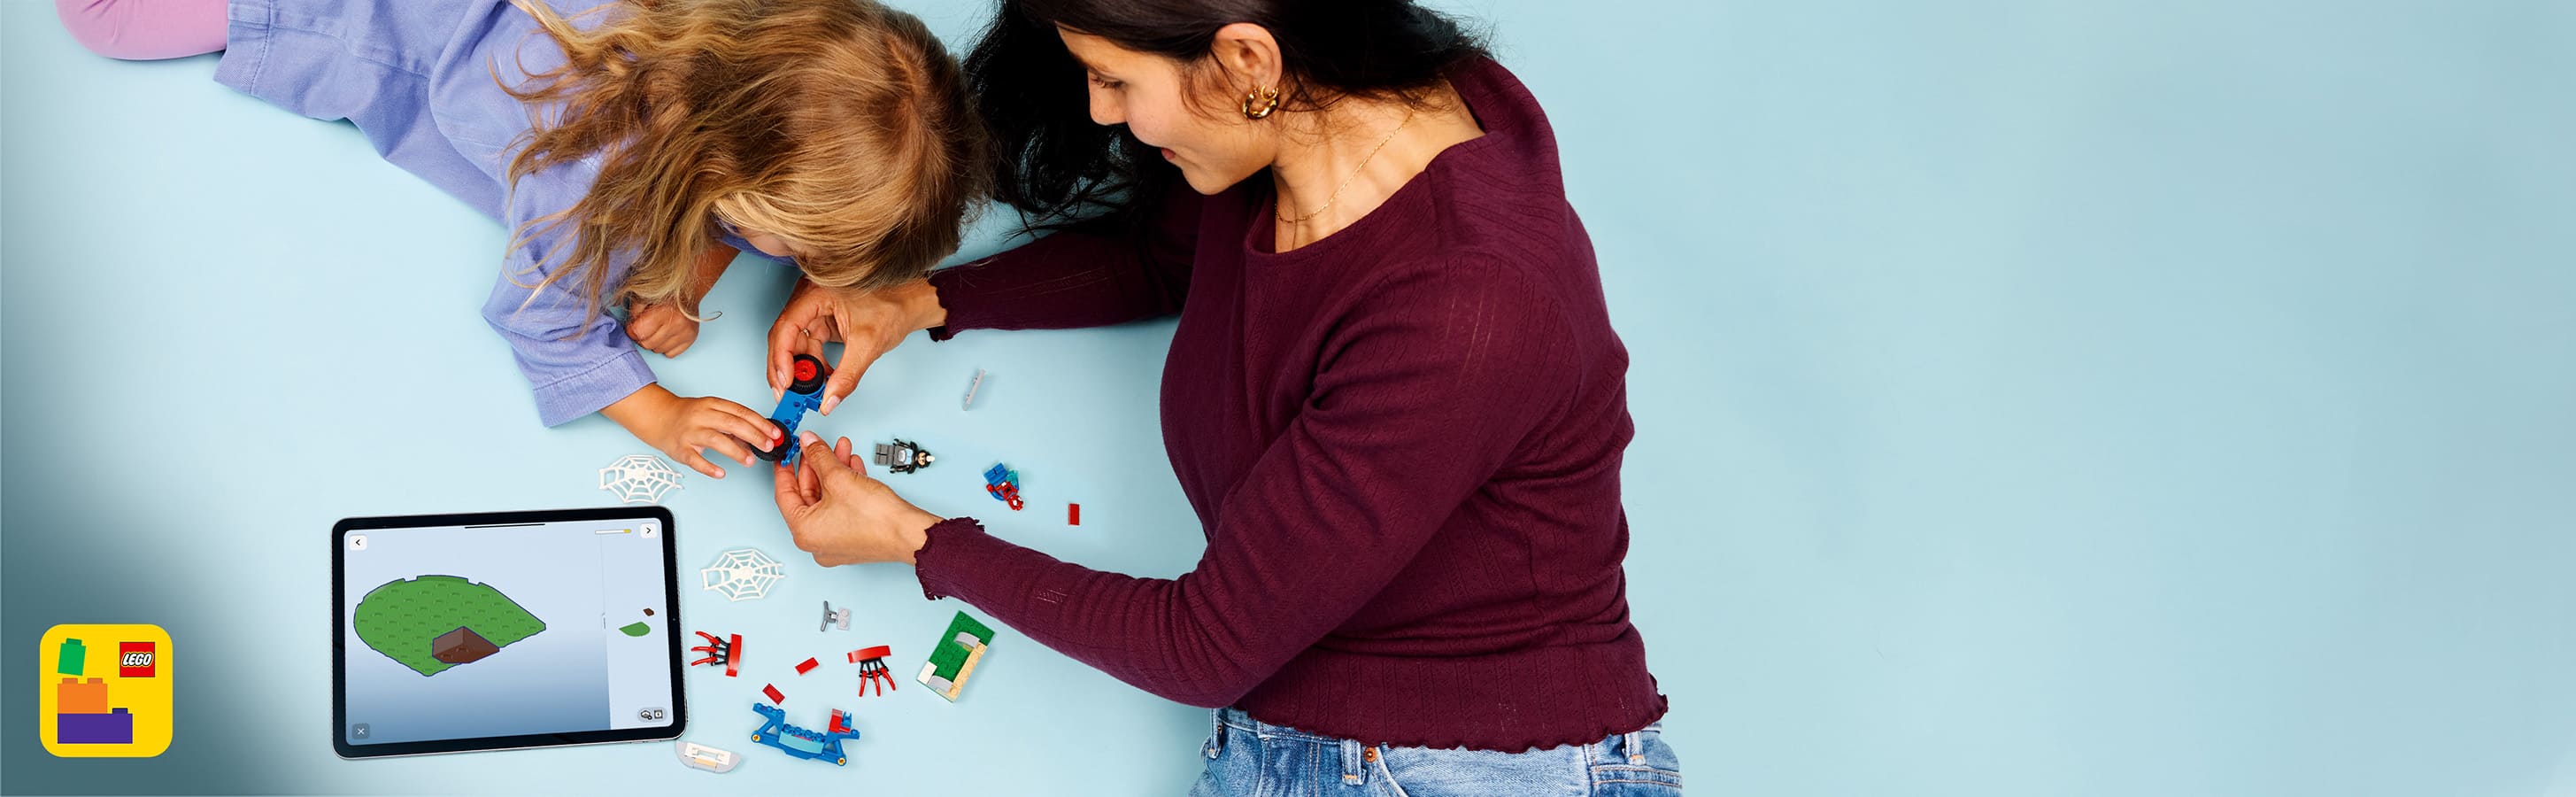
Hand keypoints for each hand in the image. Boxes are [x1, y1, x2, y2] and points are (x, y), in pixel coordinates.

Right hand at [601, 384, 779, 478]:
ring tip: (750, 460)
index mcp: (712, 404)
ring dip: (736, 451)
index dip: (760, 423)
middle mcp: (702, 416)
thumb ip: (734, 426)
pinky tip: (720, 473)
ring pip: (716, 440)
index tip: (775, 432)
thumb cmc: (689, 416)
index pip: (741, 412)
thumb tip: (758, 440)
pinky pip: (695, 459)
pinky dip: (708, 467)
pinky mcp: (681, 448)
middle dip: (754, 435)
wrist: (658, 418)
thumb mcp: (712, 413)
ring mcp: (690, 432)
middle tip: (768, 446)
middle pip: (732, 424)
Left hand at [624, 243, 735, 356]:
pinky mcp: (691, 339)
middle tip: (644, 327)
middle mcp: (677, 324)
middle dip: (642, 337)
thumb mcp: (643, 295)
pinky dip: (665, 346)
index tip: (633, 325)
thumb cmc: (664, 293)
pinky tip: (667, 334)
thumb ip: (633, 311)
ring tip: (657, 328)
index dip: (632, 330)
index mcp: (664, 312)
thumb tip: (630, 329)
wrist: (688, 290)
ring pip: (658, 350)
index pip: (639, 333)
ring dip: (654, 342)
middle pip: (647, 344)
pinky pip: (670, 354)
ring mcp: (686, 333)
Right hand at [765, 277, 943, 414]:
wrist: (909, 304)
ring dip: (800, 370)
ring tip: (806, 392)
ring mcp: (814, 310)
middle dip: (785, 368)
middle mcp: (809, 299)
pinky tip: (820, 380)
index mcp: (816, 293)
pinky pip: (809, 345)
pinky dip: (812, 365)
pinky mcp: (821, 321)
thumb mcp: (868, 344)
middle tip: (787, 394)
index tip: (785, 382)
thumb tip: (829, 400)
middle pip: (785, 337)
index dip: (782, 358)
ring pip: (795, 344)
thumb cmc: (892, 307)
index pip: (787, 327)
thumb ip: (846, 375)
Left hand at [772, 432, 939, 566]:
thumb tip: (808, 443)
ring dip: (833, 472)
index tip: (786, 454)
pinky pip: (841, 507)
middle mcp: (816, 542)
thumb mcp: (839, 477)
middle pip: (808, 495)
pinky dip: (845, 487)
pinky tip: (852, 467)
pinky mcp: (853, 537)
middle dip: (816, 466)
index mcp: (803, 532)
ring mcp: (835, 542)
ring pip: (827, 499)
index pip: (784, 494)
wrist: (909, 533)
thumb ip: (819, 456)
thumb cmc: (876, 519)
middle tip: (816, 447)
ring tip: (841, 450)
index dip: (785, 469)